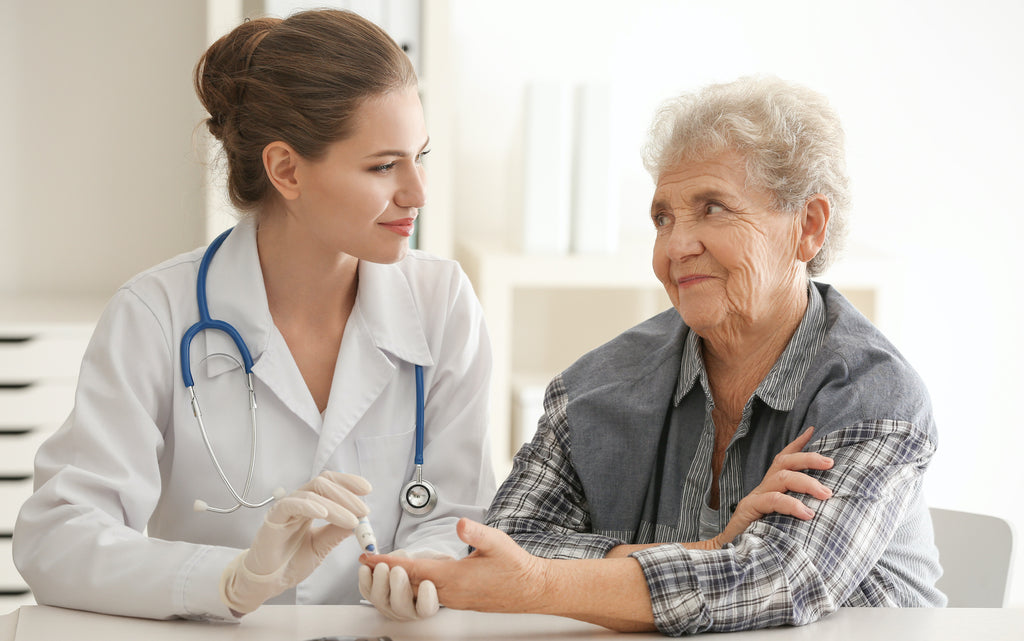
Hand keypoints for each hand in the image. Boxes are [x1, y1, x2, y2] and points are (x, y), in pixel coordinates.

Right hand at [220, 471, 370, 614]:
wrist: (268, 582)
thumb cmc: (290, 562)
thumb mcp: (322, 546)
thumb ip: (337, 532)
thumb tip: (360, 520)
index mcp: (310, 506)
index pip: (330, 484)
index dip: (348, 482)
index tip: (368, 489)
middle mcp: (298, 503)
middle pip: (323, 484)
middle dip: (347, 494)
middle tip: (363, 510)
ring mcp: (285, 509)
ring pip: (312, 493)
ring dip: (336, 505)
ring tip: (352, 521)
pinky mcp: (273, 518)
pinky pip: (290, 504)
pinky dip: (309, 506)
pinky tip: (324, 513)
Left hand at [358, 549, 450, 619]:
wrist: (412, 566)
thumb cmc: (427, 566)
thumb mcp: (436, 560)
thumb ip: (438, 559)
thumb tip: (431, 550)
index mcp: (427, 603)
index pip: (427, 607)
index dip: (426, 598)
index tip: (427, 583)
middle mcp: (408, 609)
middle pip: (401, 606)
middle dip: (398, 587)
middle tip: (398, 571)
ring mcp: (389, 605)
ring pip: (381, 601)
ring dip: (380, 582)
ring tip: (382, 566)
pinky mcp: (375, 597)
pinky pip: (367, 592)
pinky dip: (365, 579)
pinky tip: (366, 568)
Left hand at [361, 519, 549, 613]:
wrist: (531, 589)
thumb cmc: (515, 566)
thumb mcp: (497, 543)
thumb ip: (476, 533)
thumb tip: (459, 524)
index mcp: (454, 578)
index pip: (412, 571)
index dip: (387, 563)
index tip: (368, 558)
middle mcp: (449, 593)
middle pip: (408, 584)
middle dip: (386, 572)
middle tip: (368, 562)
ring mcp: (453, 599)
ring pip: (417, 590)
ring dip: (399, 579)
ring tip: (385, 567)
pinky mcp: (458, 601)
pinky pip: (428, 594)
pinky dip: (415, 584)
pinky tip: (413, 576)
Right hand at [714, 426, 832, 546]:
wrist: (729, 555)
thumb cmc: (761, 540)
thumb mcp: (782, 522)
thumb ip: (797, 511)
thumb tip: (824, 509)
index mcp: (771, 489)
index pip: (783, 459)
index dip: (797, 444)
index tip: (812, 430)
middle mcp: (763, 489)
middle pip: (784, 462)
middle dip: (809, 458)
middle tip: (831, 464)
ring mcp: (755, 498)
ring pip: (781, 477)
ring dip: (807, 482)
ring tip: (826, 494)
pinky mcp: (748, 510)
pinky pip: (772, 500)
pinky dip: (791, 504)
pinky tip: (808, 514)